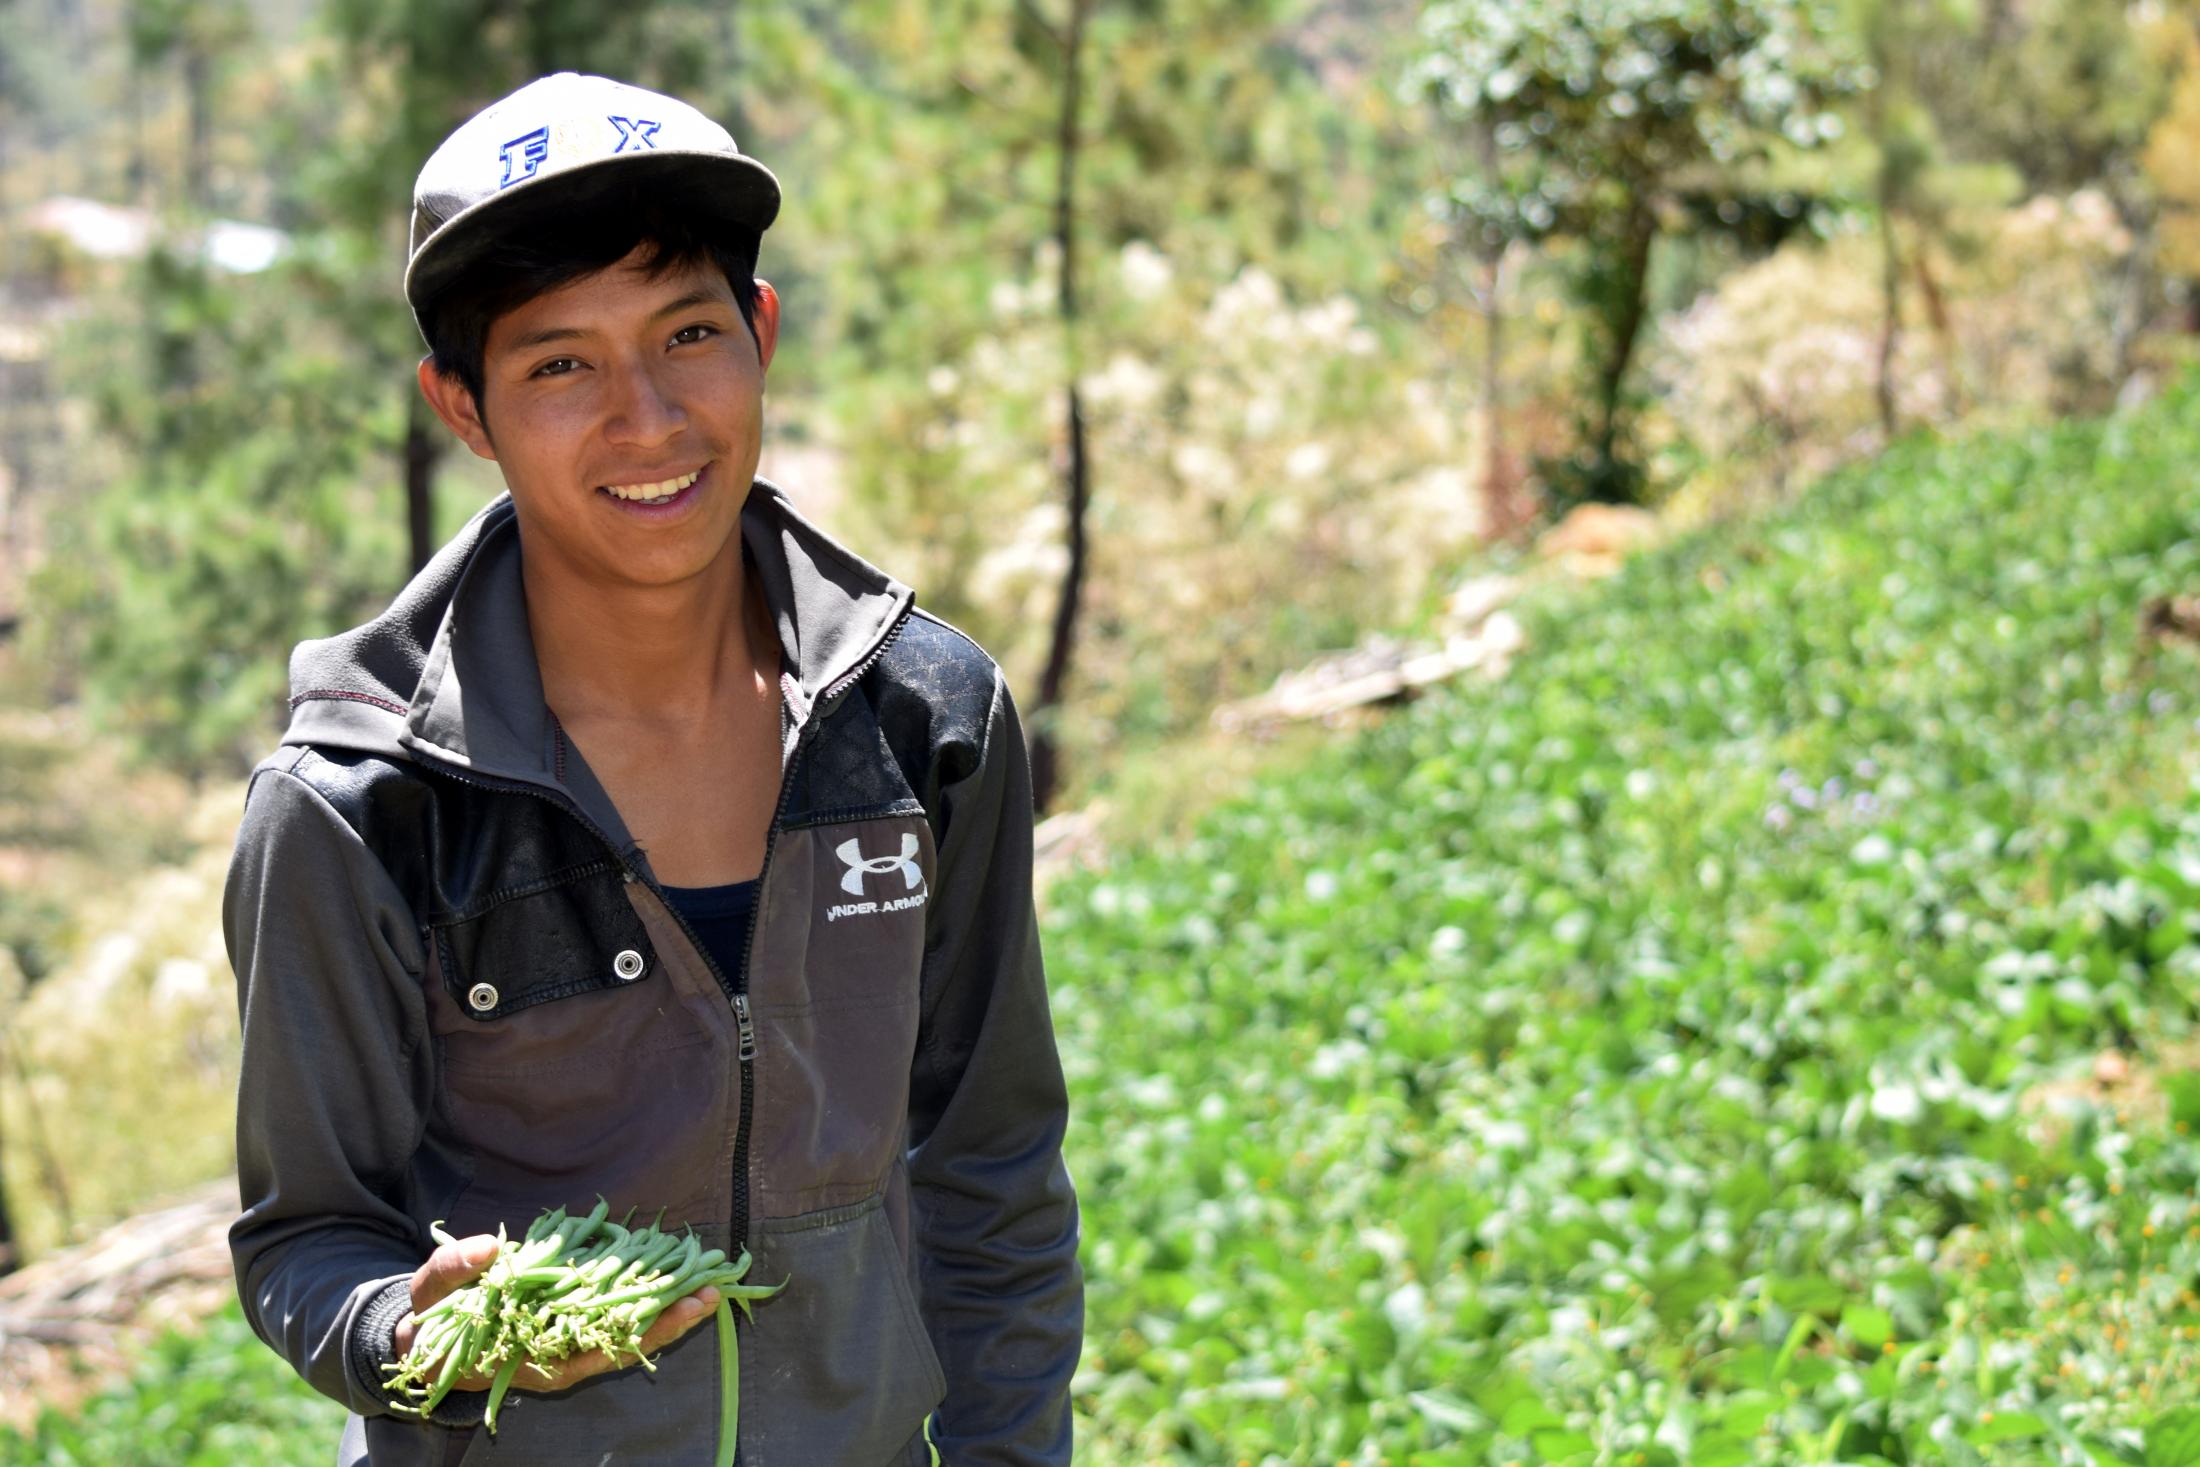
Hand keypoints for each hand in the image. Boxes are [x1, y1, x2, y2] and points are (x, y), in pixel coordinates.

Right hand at [393, 1233, 721, 1395]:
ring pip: (625, 1331)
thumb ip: (452, 1272)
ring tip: (708, 1285)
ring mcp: (567, 1341)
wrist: (425, 1339)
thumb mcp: (431, 1296)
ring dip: (665, 1309)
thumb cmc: (431, 1320)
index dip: (641, 1332)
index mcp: (534, 1359)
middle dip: (669, 1320)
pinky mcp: (567, 1319)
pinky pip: (612, 1314)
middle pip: (624, 1343)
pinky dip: (642, 1297)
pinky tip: (671, 1275)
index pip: (599, 1351)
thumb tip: (487, 1247)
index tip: (679, 1309)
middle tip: (711, 1293)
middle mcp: (561, 1357)